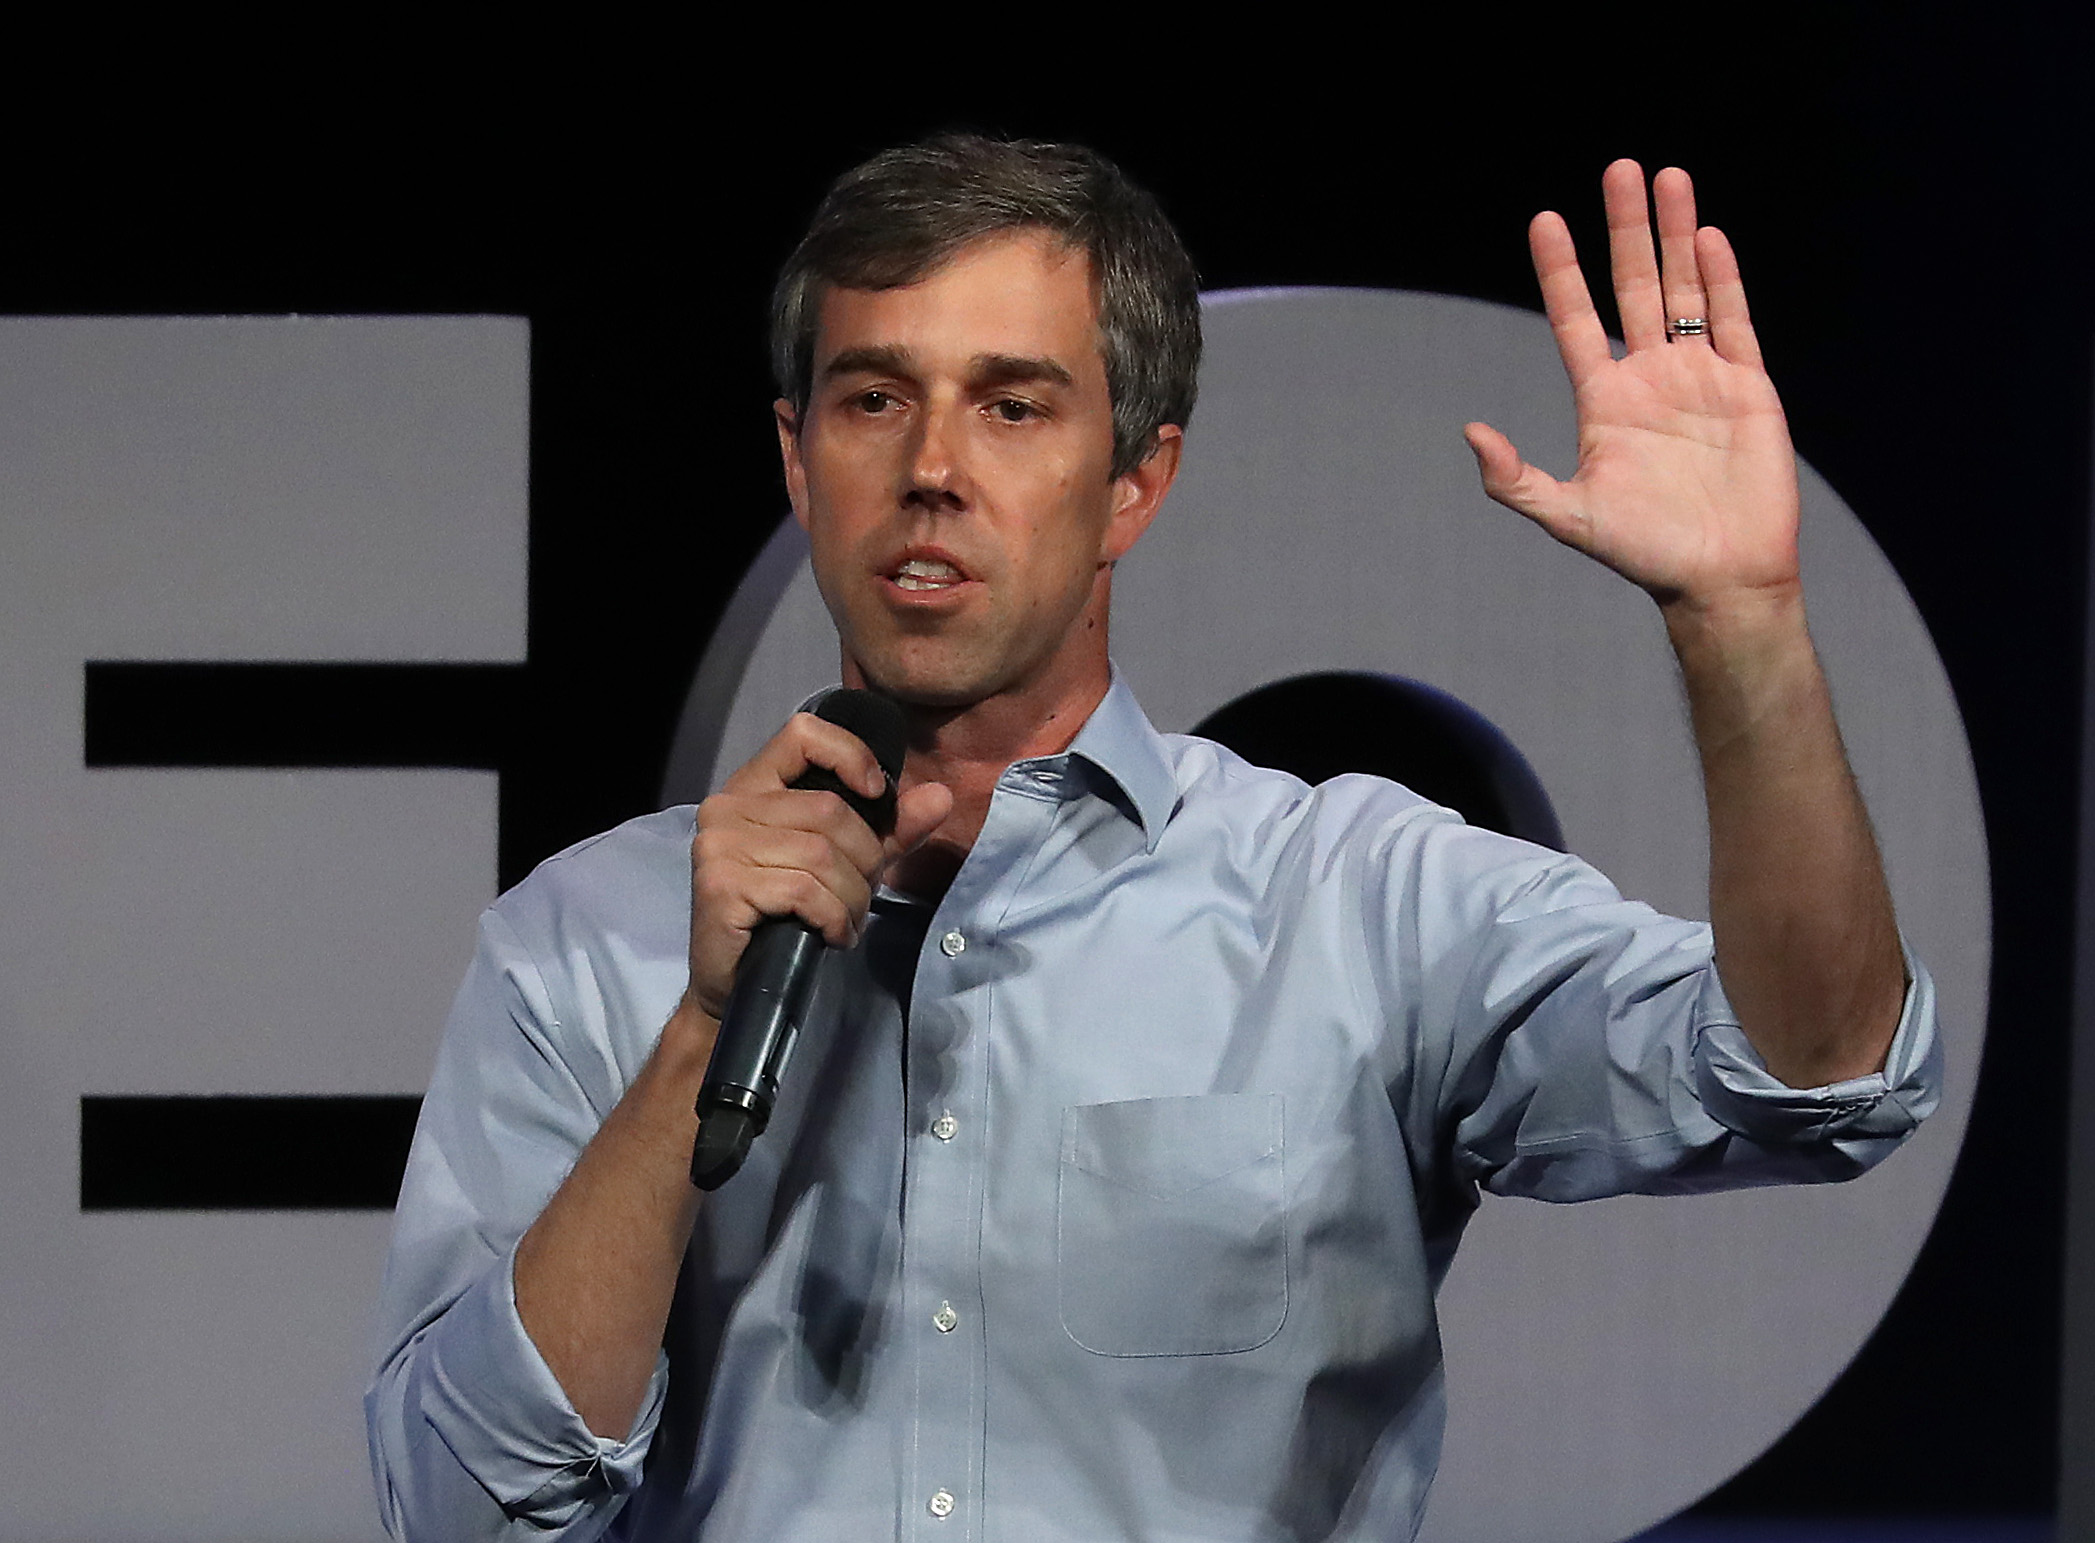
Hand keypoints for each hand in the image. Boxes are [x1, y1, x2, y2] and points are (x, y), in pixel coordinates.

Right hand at [685, 713, 952, 1021]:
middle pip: (829, 809)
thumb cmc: (789, 914)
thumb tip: (941, 796)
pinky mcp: (721, 884)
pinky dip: (833, 918)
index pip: (803, 733)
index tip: (876, 795)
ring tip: (844, 921)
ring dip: (851, 898)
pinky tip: (829, 936)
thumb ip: (890, 829)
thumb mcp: (848, 863)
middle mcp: (728, 805)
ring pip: (821, 854)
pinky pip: (804, 890)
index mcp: (754, 786)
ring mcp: (719, 844)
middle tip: (859, 897)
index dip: (850, 755)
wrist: (737, 983)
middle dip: (864, 861)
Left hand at [1464, 161, 1800, 614]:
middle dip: (1625, 228)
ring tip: (1667, 178)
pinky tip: (1710, 237)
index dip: (1560, 271)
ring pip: (1683, 290)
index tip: (1544, 220)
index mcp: (1604, 401)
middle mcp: (1650, 379)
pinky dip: (1723, 279)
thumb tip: (1471, 433)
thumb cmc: (1644, 553)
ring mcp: (1700, 378)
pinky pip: (1734, 321)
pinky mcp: (1748, 387)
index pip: (1575, 319)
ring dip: (1676, 234)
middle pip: (1632, 286)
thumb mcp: (1568, 517)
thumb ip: (1516, 480)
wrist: (1722, 578)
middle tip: (1617, 169)